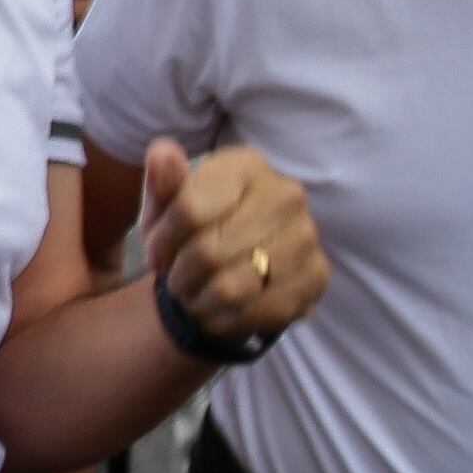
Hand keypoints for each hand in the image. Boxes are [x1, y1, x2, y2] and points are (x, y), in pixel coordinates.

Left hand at [139, 137, 325, 344]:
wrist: (230, 262)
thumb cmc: (190, 226)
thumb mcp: (165, 203)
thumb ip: (162, 181)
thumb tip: (163, 152)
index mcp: (245, 165)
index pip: (188, 210)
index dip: (162, 240)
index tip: (155, 252)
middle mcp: (286, 195)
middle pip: (209, 251)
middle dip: (179, 274)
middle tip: (174, 280)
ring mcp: (307, 236)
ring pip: (232, 287)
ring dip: (201, 300)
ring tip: (193, 295)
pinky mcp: (317, 277)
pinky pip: (259, 313)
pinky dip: (227, 320)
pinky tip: (218, 311)